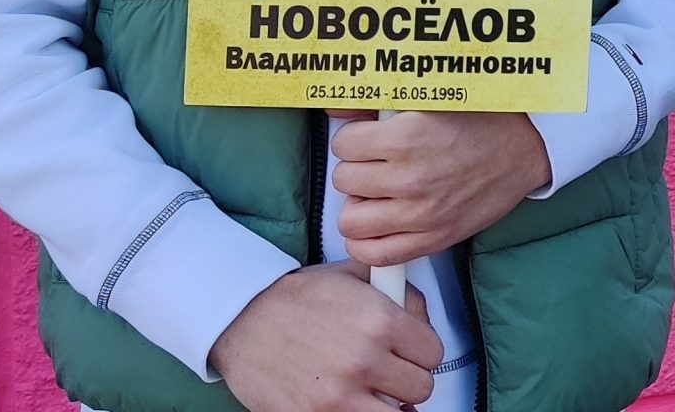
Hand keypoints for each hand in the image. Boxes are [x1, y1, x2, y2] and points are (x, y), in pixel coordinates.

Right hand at [212, 260, 440, 411]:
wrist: (240, 318)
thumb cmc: (293, 298)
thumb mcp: (352, 276)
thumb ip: (396, 292)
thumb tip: (420, 315)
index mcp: (380, 322)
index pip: (434, 352)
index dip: (422, 351)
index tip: (410, 351)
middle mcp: (364, 360)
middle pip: (421, 388)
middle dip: (408, 379)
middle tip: (389, 371)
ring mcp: (339, 396)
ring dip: (388, 404)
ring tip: (372, 391)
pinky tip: (352, 403)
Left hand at [330, 110, 551, 266]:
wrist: (524, 150)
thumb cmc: (479, 120)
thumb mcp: (428, 98)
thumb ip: (376, 104)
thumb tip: (334, 111)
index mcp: (408, 136)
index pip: (343, 146)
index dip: (355, 139)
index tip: (372, 139)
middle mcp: (411, 178)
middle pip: (344, 181)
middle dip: (357, 169)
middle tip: (379, 164)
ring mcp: (421, 214)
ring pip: (351, 220)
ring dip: (360, 205)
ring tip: (379, 193)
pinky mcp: (433, 239)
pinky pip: (376, 254)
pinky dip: (368, 241)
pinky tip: (380, 223)